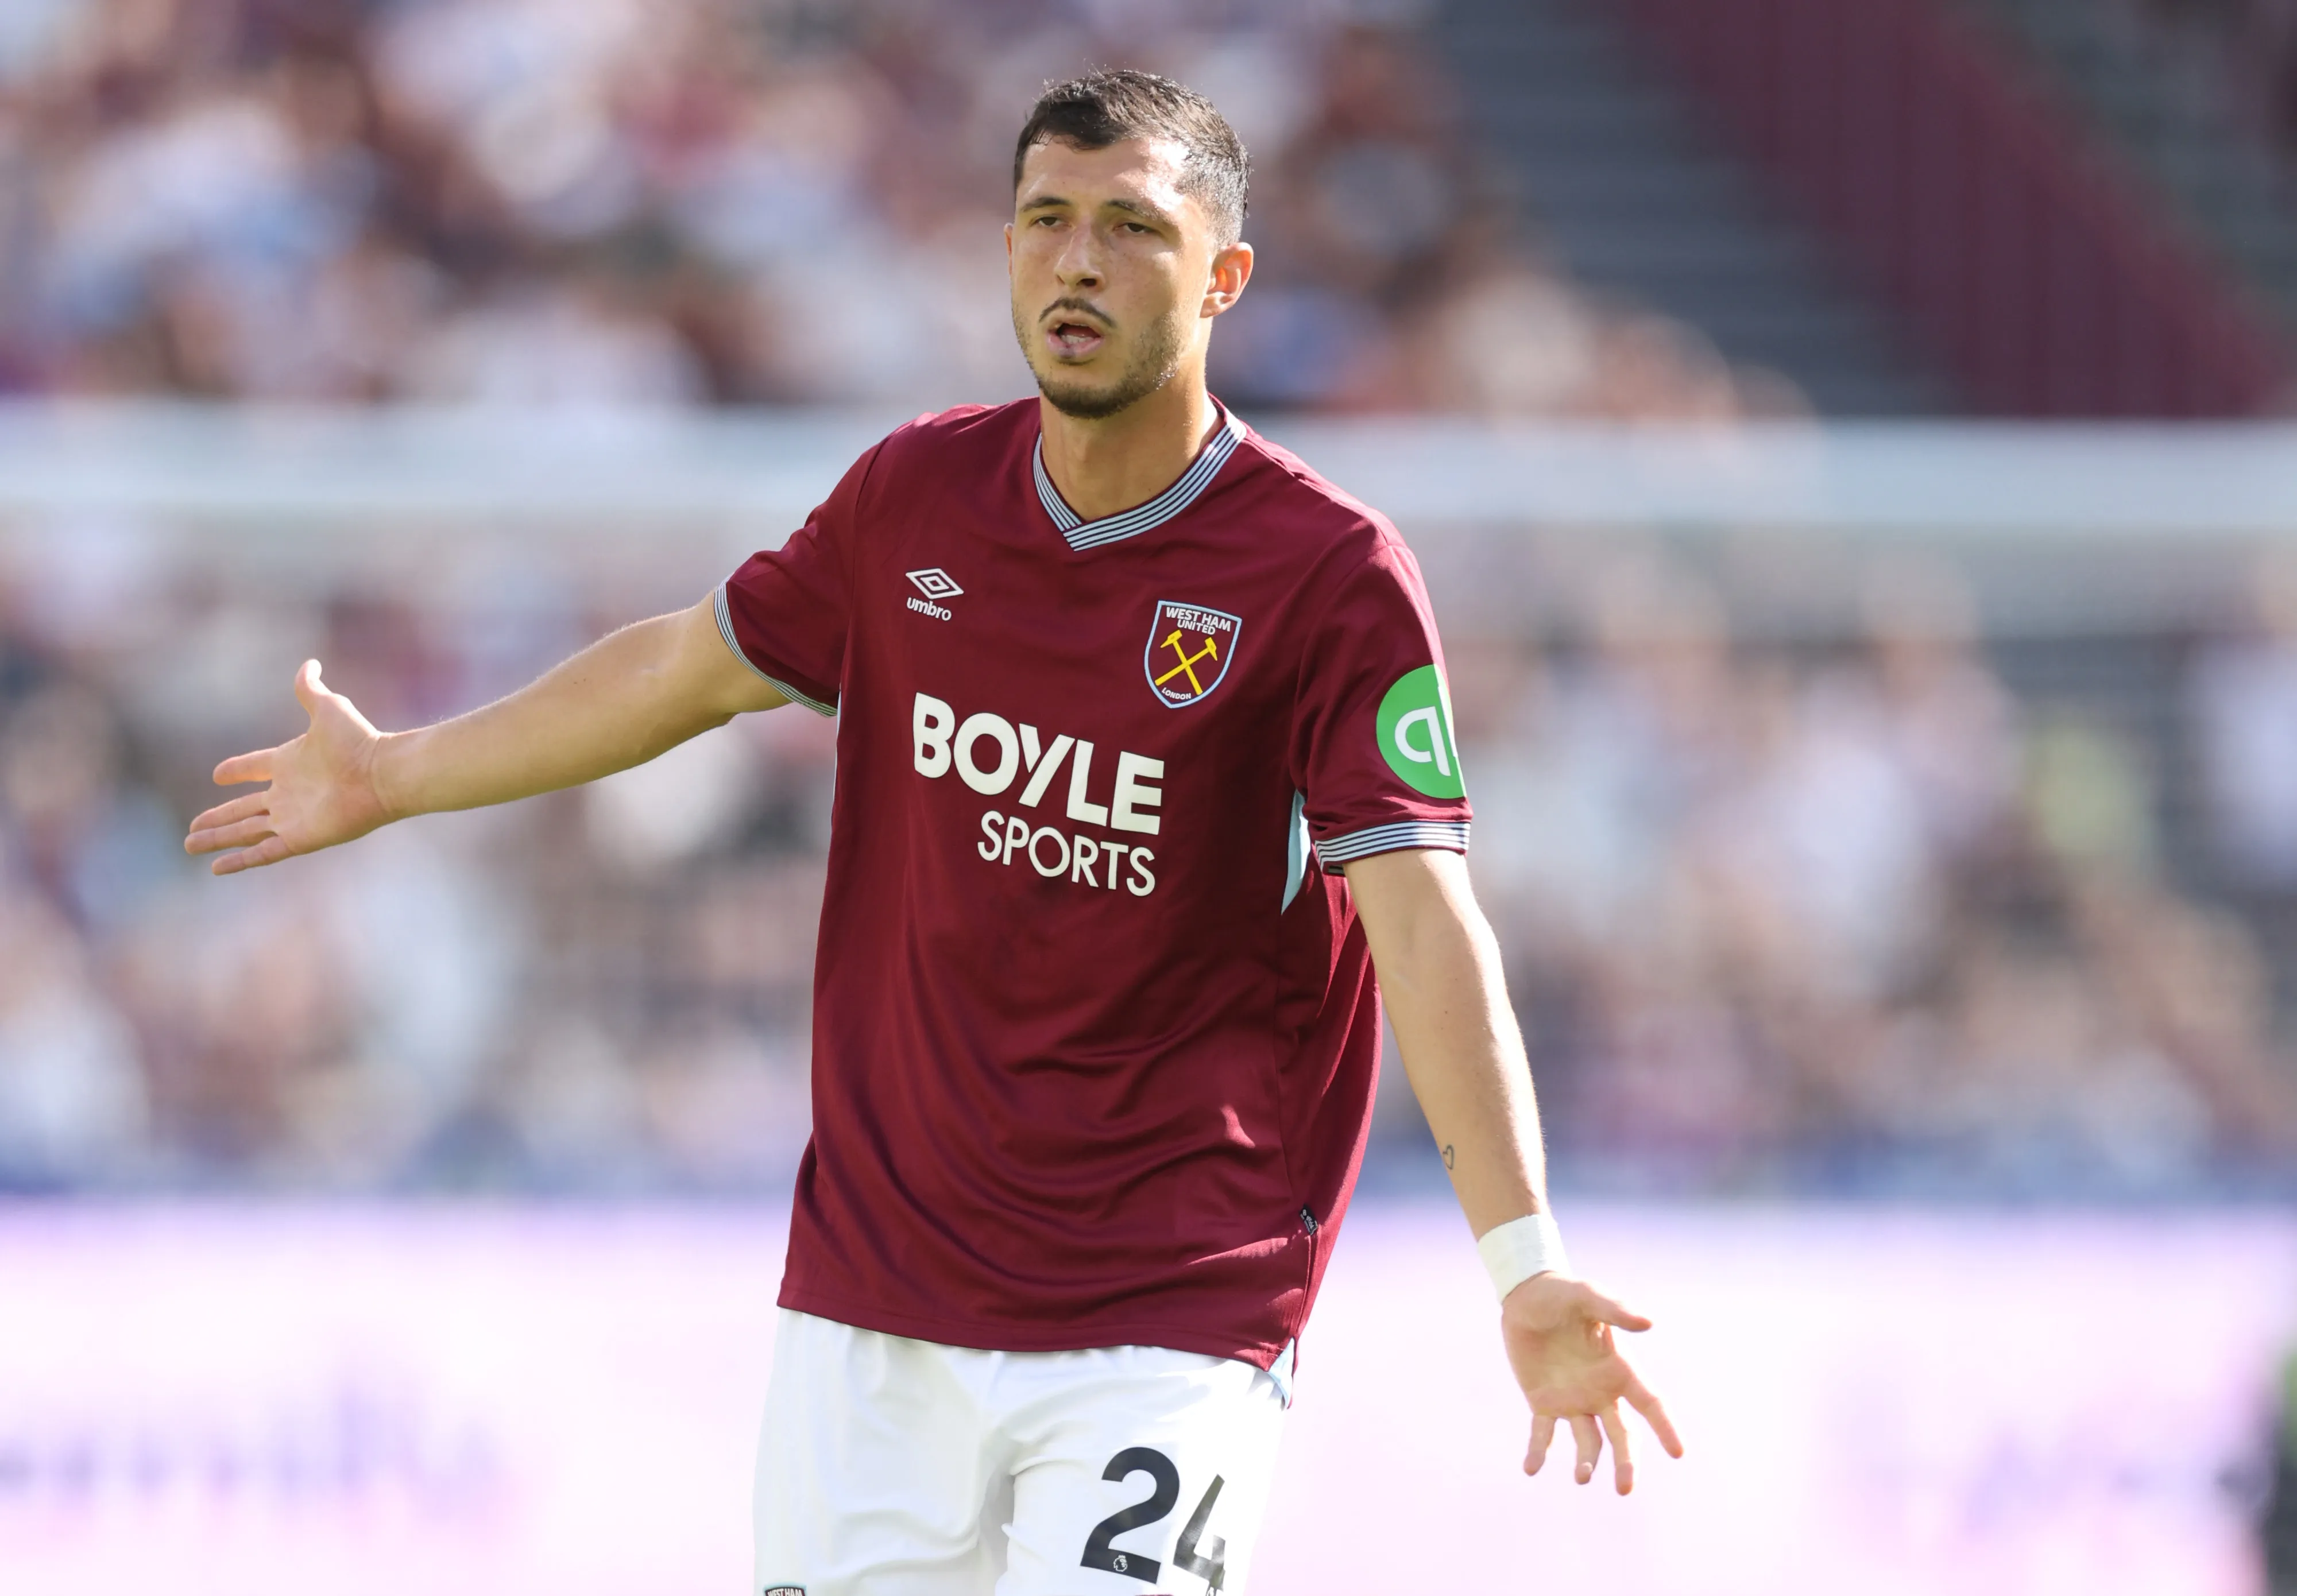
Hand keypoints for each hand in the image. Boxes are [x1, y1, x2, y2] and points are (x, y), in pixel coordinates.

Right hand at [184, 660, 394, 874]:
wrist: (382, 774)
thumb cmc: (358, 740)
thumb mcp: (328, 707)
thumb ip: (311, 688)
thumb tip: (310, 663)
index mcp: (289, 762)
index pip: (255, 767)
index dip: (237, 770)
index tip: (218, 774)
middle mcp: (288, 793)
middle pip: (243, 808)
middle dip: (217, 817)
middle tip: (192, 826)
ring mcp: (292, 817)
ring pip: (245, 831)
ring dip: (217, 839)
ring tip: (189, 845)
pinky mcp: (299, 838)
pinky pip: (262, 853)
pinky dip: (240, 861)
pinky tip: (216, 869)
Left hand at [1501, 1272, 1682, 1494]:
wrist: (1526, 1297)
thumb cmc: (1563, 1293)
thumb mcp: (1588, 1297)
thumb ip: (1616, 1312)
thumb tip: (1649, 1323)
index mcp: (1620, 1369)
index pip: (1650, 1403)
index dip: (1665, 1427)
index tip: (1677, 1452)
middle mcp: (1601, 1391)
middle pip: (1622, 1435)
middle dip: (1626, 1463)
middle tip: (1625, 1489)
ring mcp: (1573, 1401)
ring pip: (1587, 1441)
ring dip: (1586, 1462)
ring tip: (1582, 1477)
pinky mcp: (1542, 1403)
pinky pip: (1542, 1434)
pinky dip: (1538, 1453)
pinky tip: (1531, 1468)